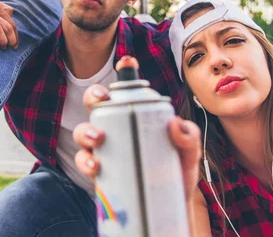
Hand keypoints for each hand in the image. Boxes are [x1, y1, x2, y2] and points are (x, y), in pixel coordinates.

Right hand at [73, 84, 201, 201]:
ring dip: (86, 131)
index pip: (129, 90)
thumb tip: (175, 123)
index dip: (125, 72)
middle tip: (101, 100)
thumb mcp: (189, 155)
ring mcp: (105, 149)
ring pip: (84, 132)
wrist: (170, 210)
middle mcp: (117, 128)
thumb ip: (189, 138)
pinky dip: (85, 161)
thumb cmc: (177, 174)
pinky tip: (95, 165)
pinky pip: (84, 162)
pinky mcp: (98, 172)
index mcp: (137, 116)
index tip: (127, 62)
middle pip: (97, 104)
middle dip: (94, 95)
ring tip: (98, 139)